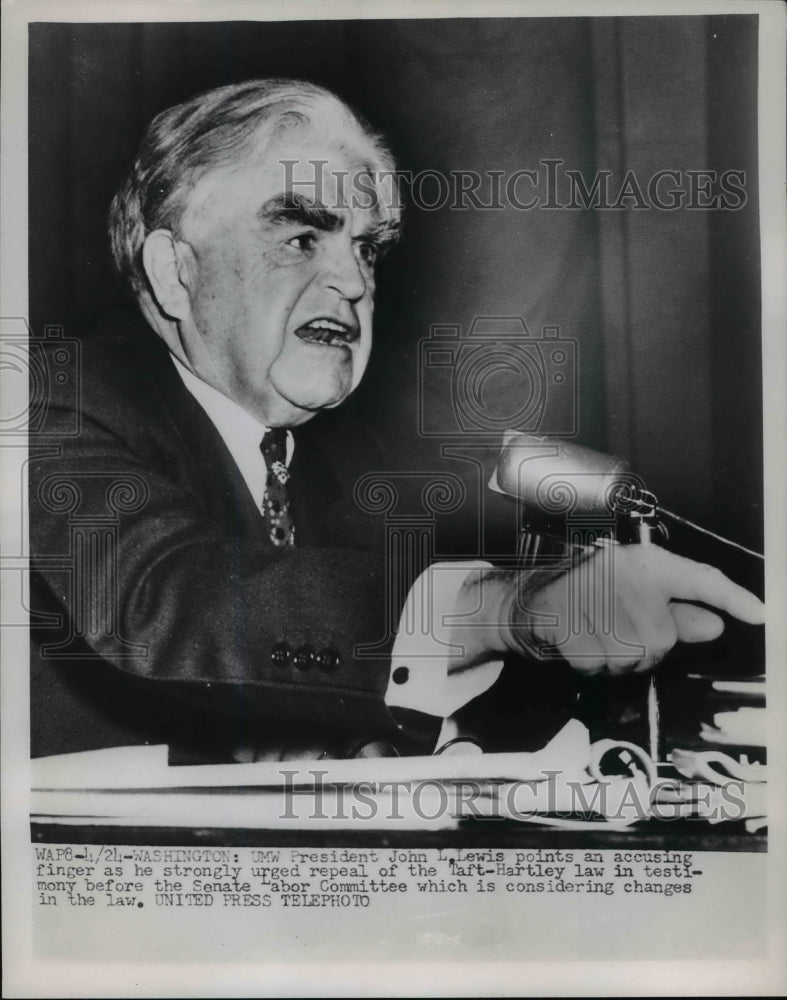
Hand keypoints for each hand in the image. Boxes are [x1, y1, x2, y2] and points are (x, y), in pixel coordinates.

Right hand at [505, 544, 763, 675]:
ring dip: (615, 660)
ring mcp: (594, 599)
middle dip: (644, 649)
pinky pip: (599, 666)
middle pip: (662, 639)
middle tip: (615, 632)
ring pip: (632, 657)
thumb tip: (716, 624)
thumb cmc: (583, 598)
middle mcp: (623, 575)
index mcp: (643, 563)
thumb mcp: (632, 597)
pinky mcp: (570, 624)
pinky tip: (576, 643)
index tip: (761, 615)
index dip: (732, 597)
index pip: (698, 577)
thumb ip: (676, 612)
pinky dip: (589, 665)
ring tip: (593, 635)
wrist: (523, 602)